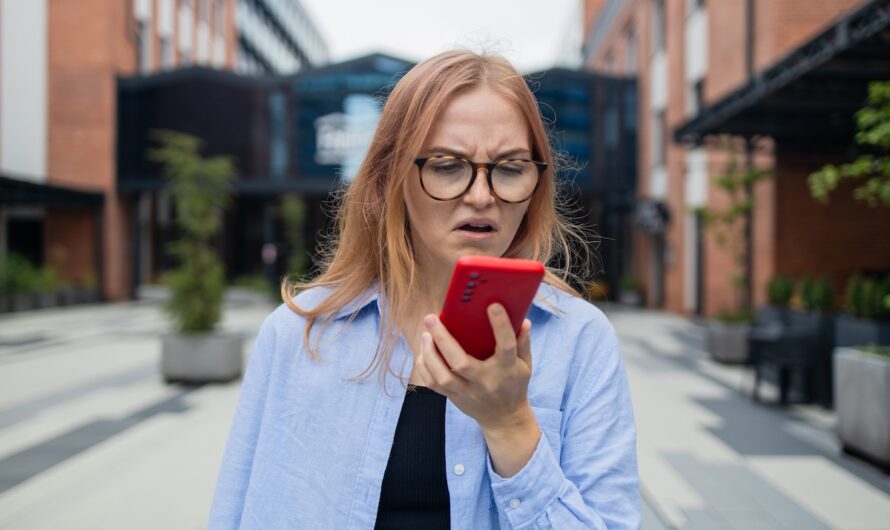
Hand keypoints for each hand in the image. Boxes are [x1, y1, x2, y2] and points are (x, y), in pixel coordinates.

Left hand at [412, 303, 535, 433]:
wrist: (504, 419)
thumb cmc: (514, 385)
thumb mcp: (525, 365)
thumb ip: (523, 342)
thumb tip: (524, 320)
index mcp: (506, 369)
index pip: (506, 346)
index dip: (501, 326)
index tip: (492, 306)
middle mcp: (485, 382)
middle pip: (461, 363)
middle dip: (443, 339)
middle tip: (431, 319)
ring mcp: (468, 392)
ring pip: (442, 376)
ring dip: (429, 354)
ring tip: (425, 335)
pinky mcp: (454, 398)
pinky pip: (434, 384)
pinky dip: (424, 368)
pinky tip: (423, 352)